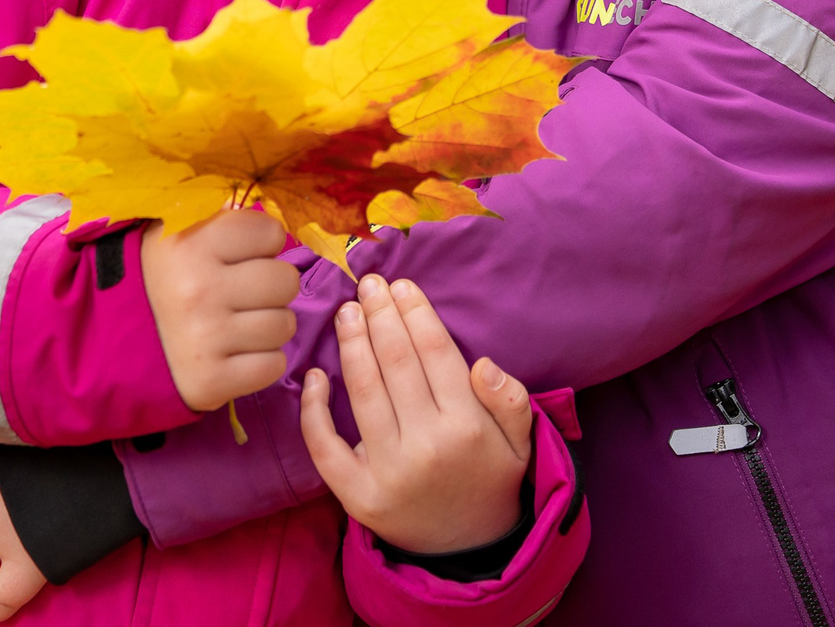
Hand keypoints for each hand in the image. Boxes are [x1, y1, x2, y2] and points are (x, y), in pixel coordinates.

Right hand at [142, 209, 301, 410]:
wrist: (107, 343)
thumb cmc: (157, 281)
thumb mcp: (175, 236)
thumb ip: (219, 220)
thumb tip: (265, 217)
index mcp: (190, 244)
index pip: (270, 232)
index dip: (262, 242)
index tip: (242, 255)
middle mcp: (199, 290)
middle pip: (286, 280)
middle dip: (271, 286)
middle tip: (245, 294)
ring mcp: (206, 338)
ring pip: (284, 325)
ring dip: (268, 326)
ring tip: (239, 324)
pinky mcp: (212, 381)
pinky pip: (274, 366)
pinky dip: (261, 362)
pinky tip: (236, 353)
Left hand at [300, 274, 535, 554]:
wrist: (466, 550)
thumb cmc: (491, 480)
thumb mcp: (520, 442)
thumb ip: (511, 400)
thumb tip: (483, 363)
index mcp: (467, 426)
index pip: (435, 352)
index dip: (415, 313)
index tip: (402, 286)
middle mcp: (426, 446)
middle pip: (396, 363)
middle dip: (380, 316)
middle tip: (368, 284)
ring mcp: (388, 472)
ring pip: (362, 393)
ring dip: (351, 345)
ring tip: (346, 312)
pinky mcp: (357, 496)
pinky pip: (325, 446)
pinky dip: (314, 409)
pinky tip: (314, 375)